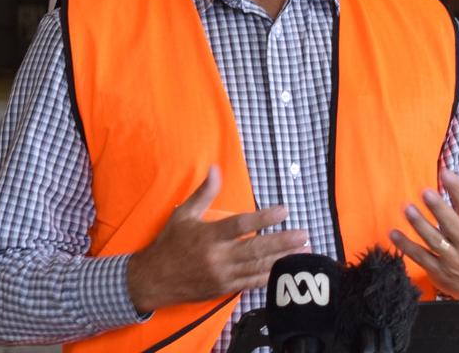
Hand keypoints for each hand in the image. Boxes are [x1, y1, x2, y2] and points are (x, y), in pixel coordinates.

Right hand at [126, 166, 309, 313]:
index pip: (240, 225)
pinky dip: (270, 276)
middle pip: (255, 249)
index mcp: (208, 236)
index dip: (263, 218)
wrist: (154, 279)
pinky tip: (285, 270)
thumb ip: (203, 193)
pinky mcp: (224, 289)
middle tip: (303, 234)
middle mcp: (217, 257)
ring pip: (258, 268)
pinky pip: (252, 283)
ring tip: (304, 251)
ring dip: (283, 259)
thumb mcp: (183, 214)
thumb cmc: (169, 243)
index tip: (283, 210)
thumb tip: (215, 169)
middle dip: (282, 242)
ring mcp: (222, 275)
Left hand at [389, 162, 458, 298]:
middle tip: (425, 191)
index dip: (458, 190)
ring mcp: (452, 259)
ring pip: (434, 240)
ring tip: (407, 208)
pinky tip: (393, 233)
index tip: (446, 173)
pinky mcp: (438, 271)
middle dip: (439, 208)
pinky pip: (420, 257)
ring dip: (419, 224)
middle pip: (452, 224)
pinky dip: (406, 246)